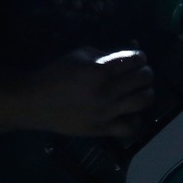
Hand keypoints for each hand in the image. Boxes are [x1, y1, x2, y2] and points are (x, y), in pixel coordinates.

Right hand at [11, 46, 154, 137]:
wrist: (36, 102)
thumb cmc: (57, 73)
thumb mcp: (81, 54)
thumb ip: (107, 54)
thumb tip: (130, 52)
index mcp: (101, 69)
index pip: (136, 60)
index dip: (140, 56)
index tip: (137, 58)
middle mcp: (108, 91)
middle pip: (144, 79)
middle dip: (145, 72)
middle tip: (139, 73)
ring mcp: (106, 112)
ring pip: (144, 101)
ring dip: (146, 93)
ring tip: (139, 91)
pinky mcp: (102, 130)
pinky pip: (131, 127)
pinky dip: (135, 118)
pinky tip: (129, 112)